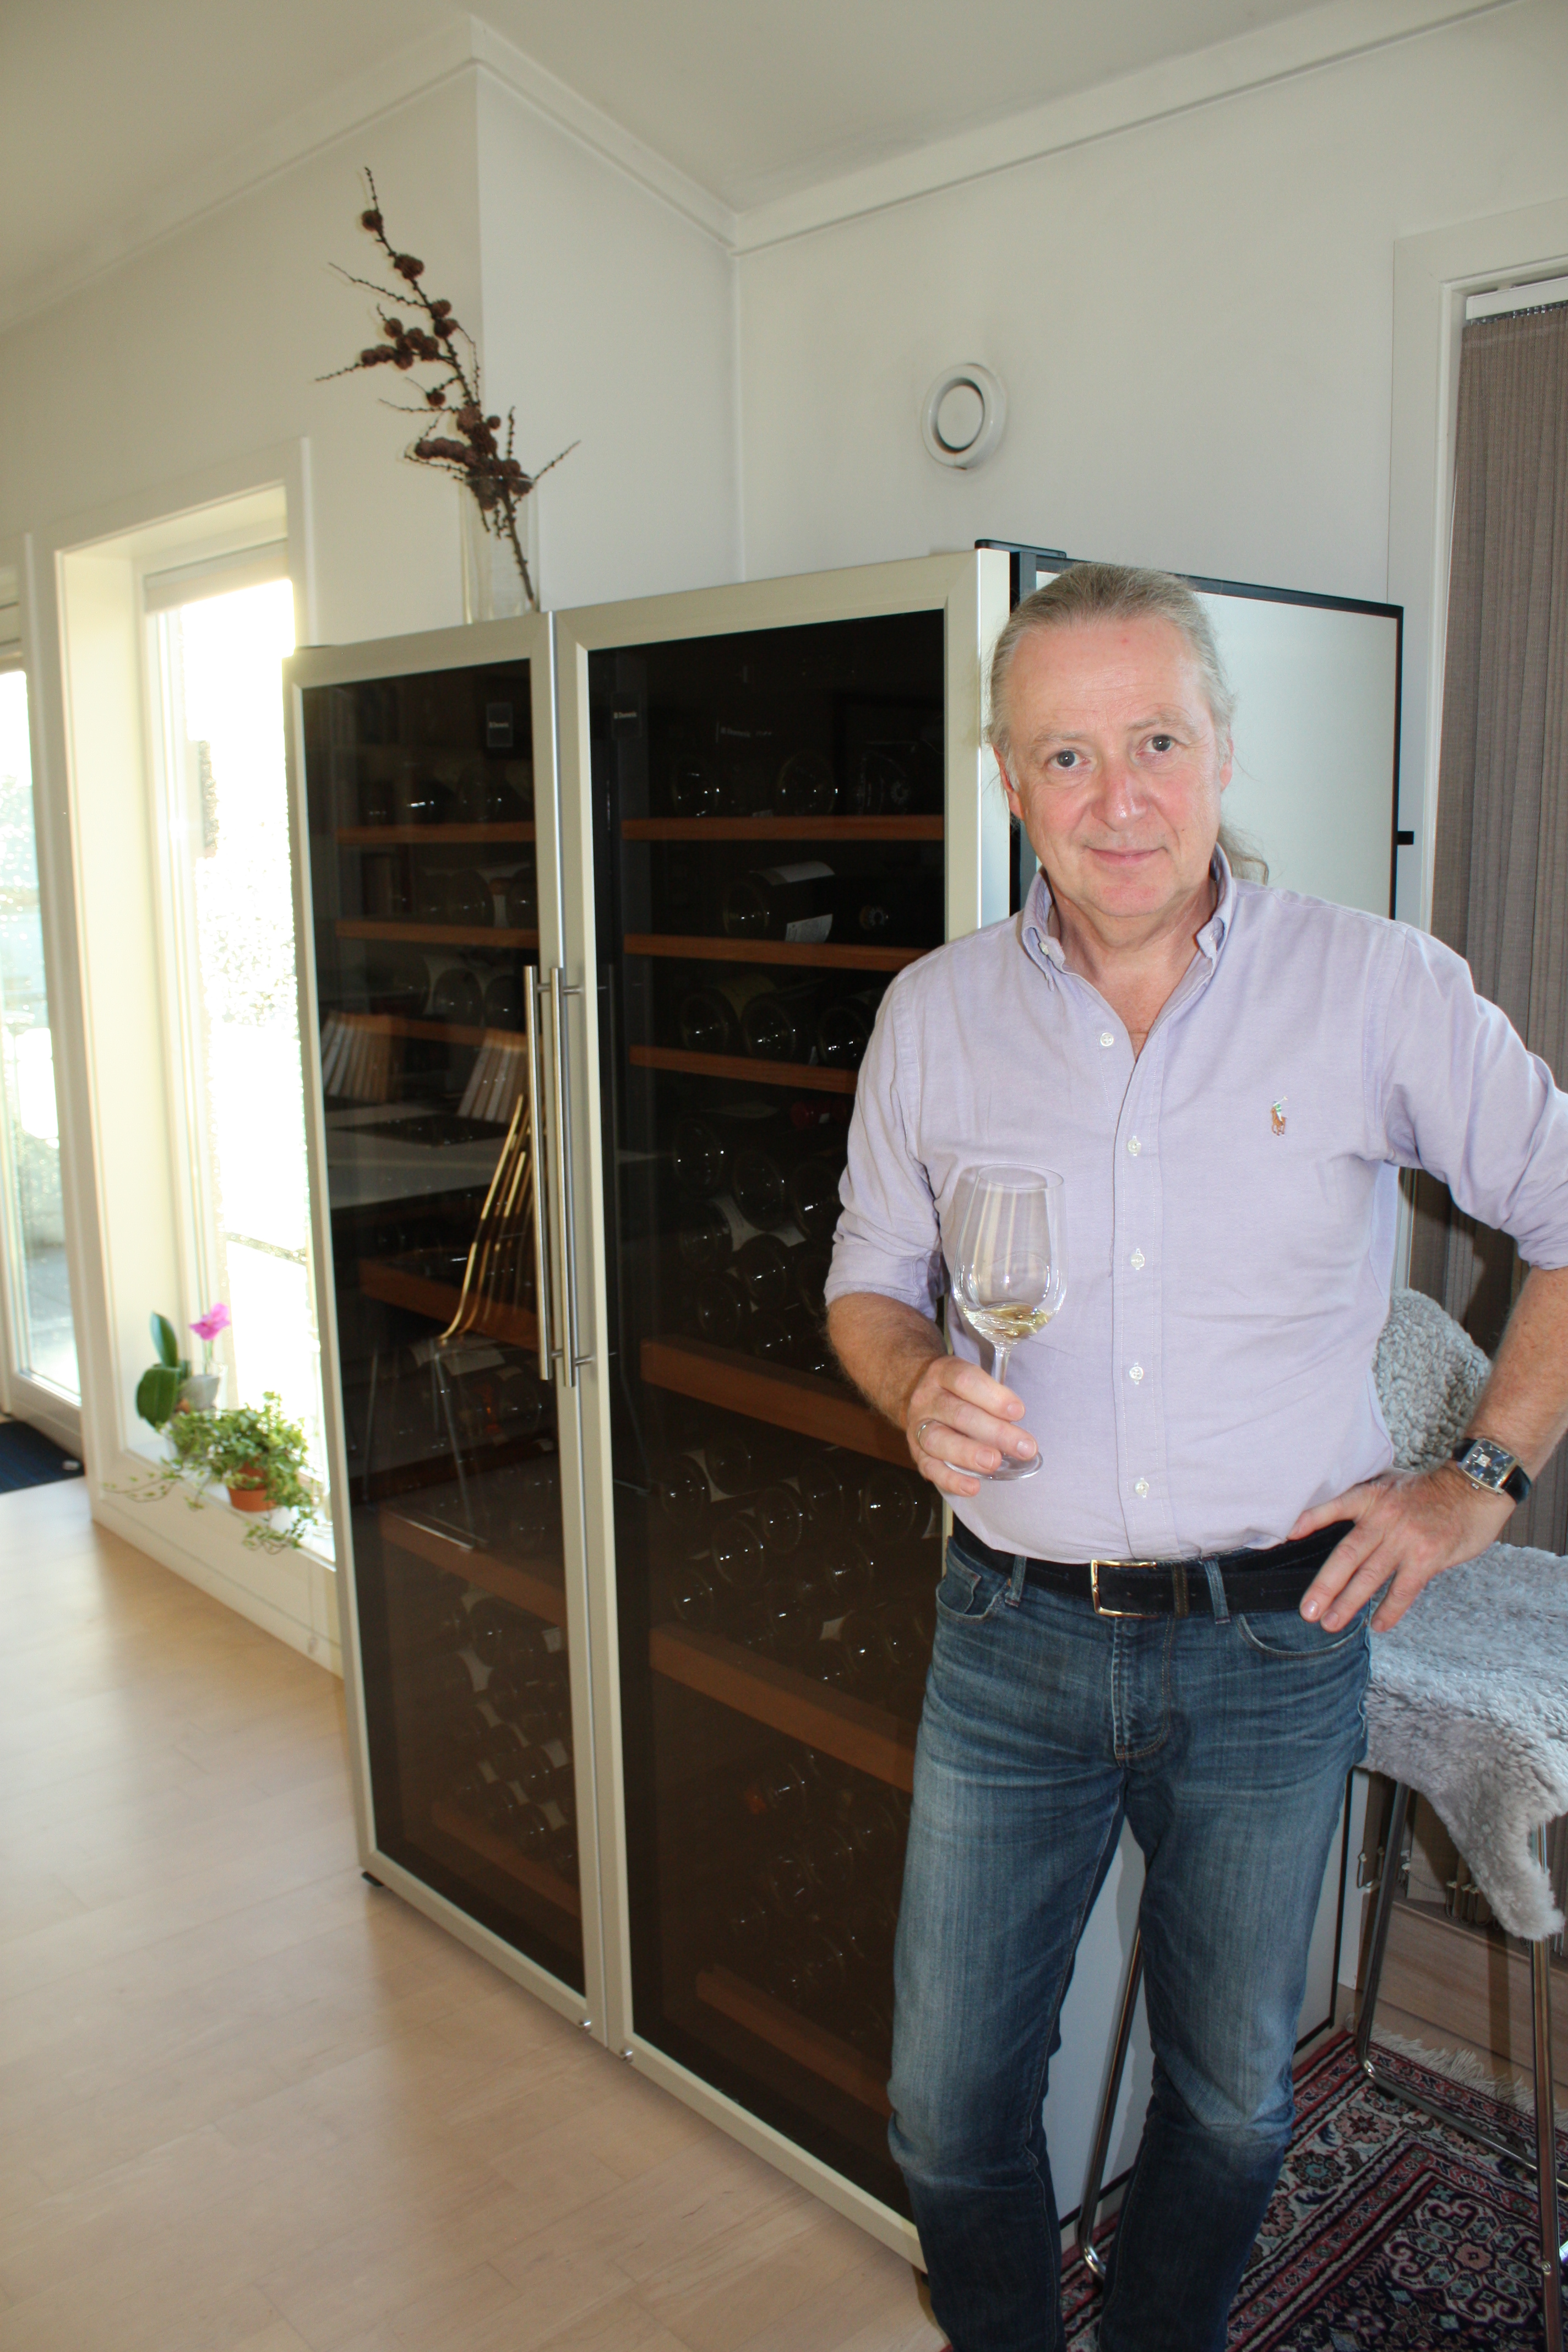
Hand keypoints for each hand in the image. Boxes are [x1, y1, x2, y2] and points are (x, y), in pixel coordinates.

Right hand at [904, 1355, 1036, 1496]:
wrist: (921, 1397)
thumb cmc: (960, 1392)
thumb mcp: (973, 1381)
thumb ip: (994, 1398)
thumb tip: (1020, 1427)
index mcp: (943, 1373)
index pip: (965, 1380)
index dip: (993, 1396)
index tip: (1019, 1412)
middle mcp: (927, 1398)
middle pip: (959, 1414)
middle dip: (995, 1432)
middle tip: (1024, 1447)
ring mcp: (918, 1426)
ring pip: (939, 1440)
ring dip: (969, 1453)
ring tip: (994, 1462)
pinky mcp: (916, 1452)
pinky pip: (929, 1468)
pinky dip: (951, 1479)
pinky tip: (973, 1487)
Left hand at [1290, 1466, 1514, 1632]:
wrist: (1475, 1488)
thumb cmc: (1431, 1490)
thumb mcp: (1392, 1484)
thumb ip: (1368, 1503)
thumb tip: (1340, 1522)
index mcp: (1372, 1497)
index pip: (1335, 1507)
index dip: (1311, 1520)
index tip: (1288, 1536)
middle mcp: (1384, 1518)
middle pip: (1347, 1556)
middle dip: (1324, 1586)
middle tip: (1307, 1611)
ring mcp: (1405, 1539)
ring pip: (1370, 1577)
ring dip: (1349, 1604)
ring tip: (1330, 1624)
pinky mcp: (1427, 1557)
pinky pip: (1403, 1590)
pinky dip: (1389, 1610)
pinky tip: (1377, 1625)